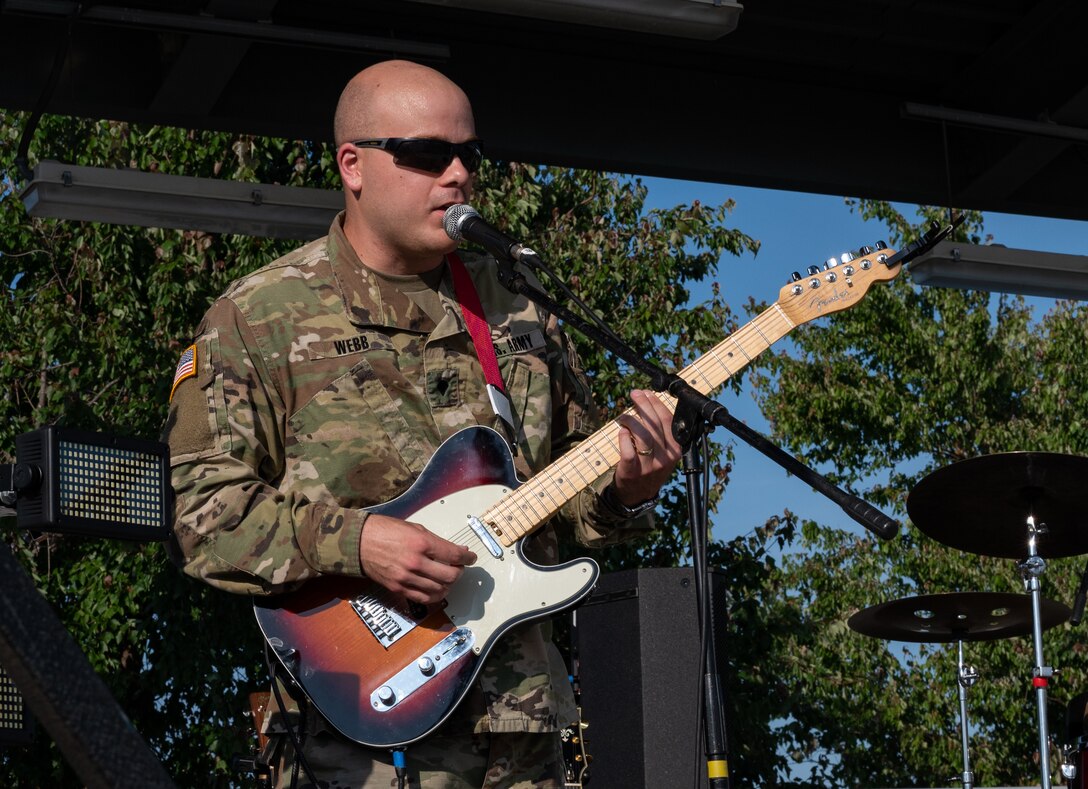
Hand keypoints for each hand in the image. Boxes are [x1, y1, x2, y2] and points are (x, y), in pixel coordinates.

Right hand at [359, 514, 476, 604]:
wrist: (358, 543)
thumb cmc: (384, 531)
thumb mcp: (414, 528)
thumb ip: (435, 541)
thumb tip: (455, 551)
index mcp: (421, 543)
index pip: (454, 555)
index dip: (467, 557)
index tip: (470, 557)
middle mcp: (416, 562)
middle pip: (450, 575)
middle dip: (460, 571)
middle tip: (459, 567)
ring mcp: (406, 578)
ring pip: (440, 589)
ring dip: (449, 584)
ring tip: (448, 577)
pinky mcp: (399, 589)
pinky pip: (424, 598)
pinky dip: (435, 595)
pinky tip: (438, 588)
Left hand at [613, 389, 681, 506]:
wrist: (637, 495)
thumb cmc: (649, 467)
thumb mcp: (664, 452)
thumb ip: (661, 432)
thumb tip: (650, 404)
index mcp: (676, 449)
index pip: (668, 420)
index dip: (657, 404)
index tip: (648, 392)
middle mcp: (665, 457)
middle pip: (655, 425)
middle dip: (644, 405)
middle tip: (635, 394)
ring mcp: (649, 465)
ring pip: (643, 435)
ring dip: (632, 420)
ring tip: (624, 415)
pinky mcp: (632, 471)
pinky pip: (628, 451)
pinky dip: (624, 437)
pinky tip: (621, 431)